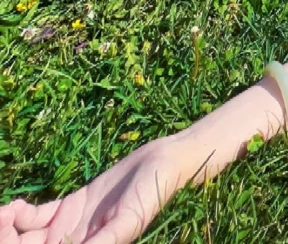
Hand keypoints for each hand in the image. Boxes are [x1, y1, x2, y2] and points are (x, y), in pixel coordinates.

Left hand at [0, 134, 194, 243]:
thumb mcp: (128, 221)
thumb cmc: (151, 194)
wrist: (161, 162)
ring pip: (25, 238)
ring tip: (7, 210)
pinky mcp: (68, 208)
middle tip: (4, 217)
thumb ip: (105, 241)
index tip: (12, 233)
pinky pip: (35, 217)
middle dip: (9, 239)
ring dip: (9, 228)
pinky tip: (16, 205)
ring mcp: (66, 229)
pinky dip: (20, 214)